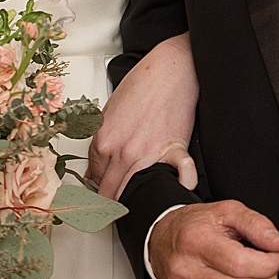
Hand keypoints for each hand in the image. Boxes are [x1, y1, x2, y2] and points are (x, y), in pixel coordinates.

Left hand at [89, 33, 198, 199]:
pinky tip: (181, 188)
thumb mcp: (109, 113)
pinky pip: (181, 177)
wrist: (169, 71)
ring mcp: (146, 154)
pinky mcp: (173, 150)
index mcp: (103, 140)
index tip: (101, 194)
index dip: (99, 185)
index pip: (95, 176)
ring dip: (135, 199)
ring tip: (138, 204)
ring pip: (134, 191)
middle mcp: (121, 151)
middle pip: (110, 190)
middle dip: (110, 201)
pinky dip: (183, 185)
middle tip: (114, 208)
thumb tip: (95, 169)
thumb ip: (101, 143)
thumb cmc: (142, 86)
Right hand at [148, 200, 278, 278]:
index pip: (241, 264)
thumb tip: (277, 243)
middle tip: (269, 274)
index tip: (276, 259)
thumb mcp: (227, 212)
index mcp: (194, 241)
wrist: (161, 241)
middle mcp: (183, 271)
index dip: (270, 265)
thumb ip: (256, 224)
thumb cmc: (195, 228)